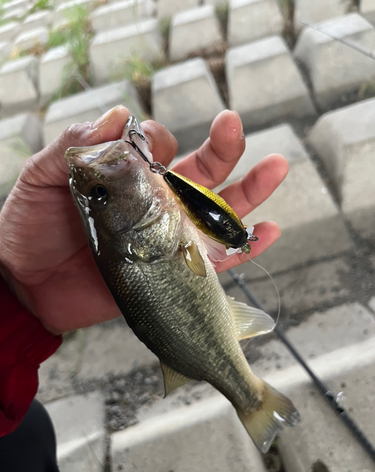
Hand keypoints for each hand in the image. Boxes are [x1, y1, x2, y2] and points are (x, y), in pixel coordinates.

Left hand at [0, 106, 287, 333]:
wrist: (29, 286)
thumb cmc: (31, 229)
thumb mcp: (41, 179)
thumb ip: (74, 147)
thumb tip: (118, 115)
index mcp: (130, 177)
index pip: (160, 146)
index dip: (157, 141)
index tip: (143, 148)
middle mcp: (157, 203)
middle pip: (202, 172)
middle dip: (223, 149)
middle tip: (233, 126)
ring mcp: (169, 237)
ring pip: (219, 211)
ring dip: (250, 190)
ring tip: (276, 167)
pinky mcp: (175, 272)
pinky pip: (218, 260)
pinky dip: (246, 246)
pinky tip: (269, 231)